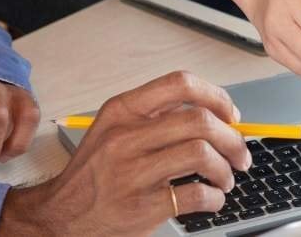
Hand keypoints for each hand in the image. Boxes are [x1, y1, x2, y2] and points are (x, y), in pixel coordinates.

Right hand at [0, 72, 251, 235]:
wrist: (60, 216)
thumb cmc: (95, 172)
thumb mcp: (114, 129)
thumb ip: (156, 116)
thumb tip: (215, 113)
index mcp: (123, 110)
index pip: (180, 84)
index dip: (216, 97)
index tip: (231, 115)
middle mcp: (126, 137)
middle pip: (200, 121)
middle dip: (232, 138)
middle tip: (240, 154)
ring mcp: (132, 172)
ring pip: (201, 155)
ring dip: (225, 169)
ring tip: (225, 179)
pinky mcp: (141, 206)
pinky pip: (195, 194)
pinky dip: (214, 197)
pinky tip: (212, 199)